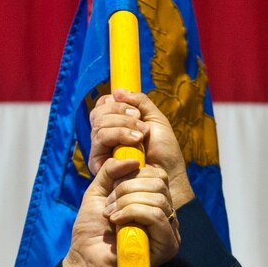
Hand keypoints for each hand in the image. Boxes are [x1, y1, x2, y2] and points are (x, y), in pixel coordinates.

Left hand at [60, 153, 181, 266]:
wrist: (86, 261)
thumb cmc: (92, 231)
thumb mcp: (98, 192)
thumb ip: (111, 171)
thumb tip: (132, 158)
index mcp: (153, 201)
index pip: (156, 174)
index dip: (132, 175)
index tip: (111, 190)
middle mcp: (165, 214)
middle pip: (158, 182)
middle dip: (127, 188)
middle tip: (109, 205)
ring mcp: (170, 230)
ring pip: (158, 198)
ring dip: (127, 202)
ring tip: (111, 215)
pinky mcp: (168, 245)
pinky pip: (157, 215)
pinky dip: (134, 212)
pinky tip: (117, 221)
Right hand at [89, 91, 195, 209]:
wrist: (169, 175)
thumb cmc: (165, 151)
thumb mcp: (155, 119)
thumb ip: (139, 102)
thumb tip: (117, 90)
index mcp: (116, 125)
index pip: (102, 105)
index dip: (115, 102)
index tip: (135, 110)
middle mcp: (105, 137)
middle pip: (98, 113)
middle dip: (121, 113)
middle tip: (141, 123)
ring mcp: (101, 151)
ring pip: (99, 125)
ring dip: (123, 125)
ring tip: (141, 136)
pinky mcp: (98, 163)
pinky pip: (100, 140)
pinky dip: (119, 135)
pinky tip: (136, 144)